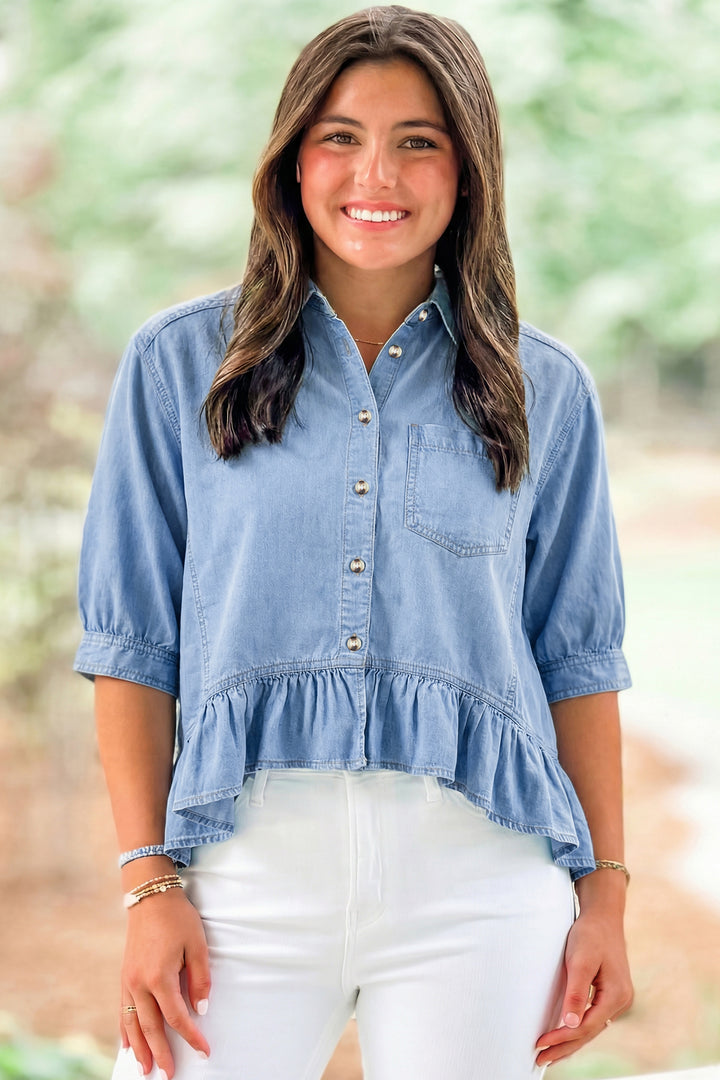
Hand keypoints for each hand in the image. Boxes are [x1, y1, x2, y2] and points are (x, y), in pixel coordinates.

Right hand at [120, 889, 211, 1078]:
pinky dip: (125, 1029)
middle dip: (161, 1053)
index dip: (190, 1037)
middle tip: (169, 1076)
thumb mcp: (198, 944)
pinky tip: (126, 1044)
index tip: (203, 1051)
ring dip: (139, 1048)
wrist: (150, 897)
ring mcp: (128, 981)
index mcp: (160, 977)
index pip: (176, 1017)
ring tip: (144, 1069)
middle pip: (151, 1028)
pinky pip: (122, 1010)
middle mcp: (139, 984)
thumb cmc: (178, 918)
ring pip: (132, 1023)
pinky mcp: (124, 976)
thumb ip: (200, 979)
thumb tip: (200, 1010)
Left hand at [535, 893, 632, 1066]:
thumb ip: (577, 992)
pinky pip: (593, 1018)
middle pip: (590, 1033)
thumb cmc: (590, 934)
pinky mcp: (611, 994)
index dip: (563, 1037)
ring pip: (592, 1028)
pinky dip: (578, 1030)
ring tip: (549, 1055)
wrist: (604, 915)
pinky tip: (566, 1036)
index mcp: (616, 995)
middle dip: (565, 1047)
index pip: (586, 1026)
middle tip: (540, 1060)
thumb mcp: (581, 960)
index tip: (541, 1044)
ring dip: (571, 1042)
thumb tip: (570, 1025)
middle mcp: (621, 1001)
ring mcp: (618, 999)